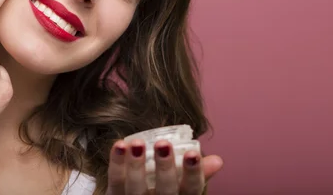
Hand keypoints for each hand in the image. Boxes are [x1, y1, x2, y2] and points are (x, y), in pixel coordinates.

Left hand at [107, 139, 223, 194]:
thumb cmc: (163, 193)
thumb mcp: (182, 188)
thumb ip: (197, 173)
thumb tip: (217, 160)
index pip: (191, 190)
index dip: (193, 173)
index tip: (193, 153)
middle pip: (165, 191)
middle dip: (164, 168)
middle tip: (164, 144)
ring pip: (136, 188)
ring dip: (136, 165)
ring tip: (137, 143)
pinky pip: (115, 181)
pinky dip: (116, 163)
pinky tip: (120, 144)